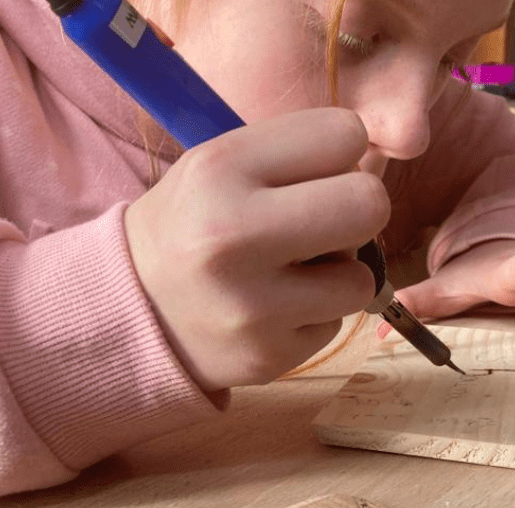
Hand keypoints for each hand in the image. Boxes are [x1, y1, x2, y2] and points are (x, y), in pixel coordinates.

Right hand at [124, 108, 389, 389]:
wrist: (132, 309)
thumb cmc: (193, 225)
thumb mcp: (221, 165)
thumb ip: (296, 155)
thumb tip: (372, 171)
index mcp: (220, 169)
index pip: (346, 134)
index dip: (343, 154)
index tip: (320, 172)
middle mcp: (231, 236)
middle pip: (369, 204)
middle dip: (359, 210)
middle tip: (329, 221)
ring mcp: (250, 306)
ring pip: (362, 278)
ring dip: (339, 273)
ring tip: (294, 272)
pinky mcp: (269, 356)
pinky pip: (336, 323)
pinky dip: (316, 313)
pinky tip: (276, 308)